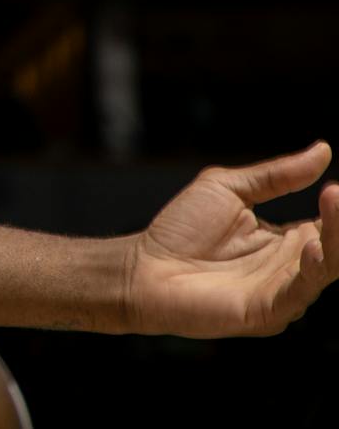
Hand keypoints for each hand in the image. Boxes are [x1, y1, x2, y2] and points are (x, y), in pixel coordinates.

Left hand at [127, 141, 337, 336]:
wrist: (140, 267)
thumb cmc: (180, 230)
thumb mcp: (230, 190)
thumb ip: (277, 176)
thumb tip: (325, 150)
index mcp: (288, 240)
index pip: (331, 221)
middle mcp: (293, 266)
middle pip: (336, 245)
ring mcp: (283, 291)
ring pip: (327, 266)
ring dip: (337, 238)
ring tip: (336, 200)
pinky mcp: (267, 311)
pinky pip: (299, 291)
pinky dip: (312, 269)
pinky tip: (311, 245)